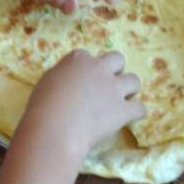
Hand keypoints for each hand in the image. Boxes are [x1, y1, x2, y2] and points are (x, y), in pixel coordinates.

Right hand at [25, 49, 144, 156]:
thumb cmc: (42, 105)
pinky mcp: (123, 110)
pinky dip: (136, 112)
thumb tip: (68, 82)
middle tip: (107, 84)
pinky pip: (140, 108)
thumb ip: (62, 77)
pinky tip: (130, 118)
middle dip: (115, 69)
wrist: (56, 127)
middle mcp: (99, 69)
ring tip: (122, 100)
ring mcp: (114, 89)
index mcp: (78, 60)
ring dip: (129, 89)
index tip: (82, 79)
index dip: (86, 68)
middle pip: (117, 59)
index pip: (87, 56)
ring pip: (134, 80)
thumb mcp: (47, 81)